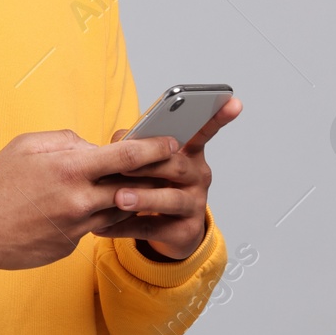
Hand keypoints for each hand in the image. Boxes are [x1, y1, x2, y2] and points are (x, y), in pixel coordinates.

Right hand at [0, 129, 179, 271]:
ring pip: (118, 211)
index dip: (155, 148)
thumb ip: (66, 140)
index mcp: (69, 168)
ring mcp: (77, 227)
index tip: (172, 143)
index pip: (127, 156)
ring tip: (140, 189)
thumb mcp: (27, 146)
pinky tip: (97, 210)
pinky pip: (95, 228)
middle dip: (154, 176)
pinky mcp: (71, 246)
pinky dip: (100, 217)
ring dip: (131, 200)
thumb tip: (93, 146)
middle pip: (133, 187)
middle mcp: (79, 200)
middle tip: (171, 167)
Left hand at [93, 96, 241, 259]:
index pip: (203, 132)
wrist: (166, 230)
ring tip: (119, 198)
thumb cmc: (152, 184)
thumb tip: (121, 139)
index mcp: (189, 154)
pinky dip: (125, 226)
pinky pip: (153, 228)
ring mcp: (194, 206)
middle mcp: (198, 177)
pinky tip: (103, 226)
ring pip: (170, 199)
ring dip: (143, 197)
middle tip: (123, 165)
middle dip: (150, 164)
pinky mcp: (184, 232)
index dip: (217, 117)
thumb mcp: (147, 162)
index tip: (232, 101)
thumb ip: (135, 145)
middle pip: (178, 166)